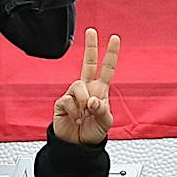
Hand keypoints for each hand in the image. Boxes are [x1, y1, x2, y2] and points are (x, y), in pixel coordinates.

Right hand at [52, 28, 119, 146]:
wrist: (77, 145)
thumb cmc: (93, 132)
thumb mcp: (106, 123)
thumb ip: (103, 110)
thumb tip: (92, 99)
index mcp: (100, 90)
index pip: (106, 69)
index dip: (111, 54)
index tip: (114, 38)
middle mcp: (87, 88)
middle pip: (88, 62)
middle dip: (90, 47)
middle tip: (91, 31)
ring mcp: (74, 94)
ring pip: (77, 85)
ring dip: (83, 101)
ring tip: (84, 114)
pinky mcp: (62, 103)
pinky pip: (68, 100)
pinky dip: (74, 111)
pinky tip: (75, 117)